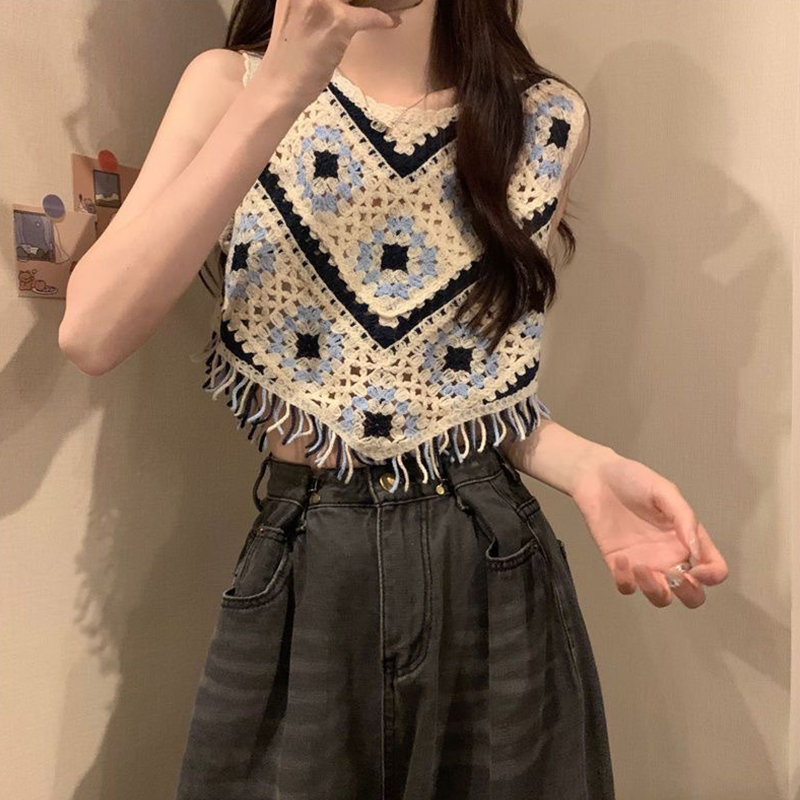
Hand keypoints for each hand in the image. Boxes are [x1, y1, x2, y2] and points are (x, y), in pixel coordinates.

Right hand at [252, 0, 399, 109]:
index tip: (348, 3)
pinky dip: (382, 19)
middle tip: (354, 13)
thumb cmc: (288, 54)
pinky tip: (392, 21)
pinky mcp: (337, 23)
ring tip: (382, 7)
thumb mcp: (295, 12)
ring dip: (370, 2)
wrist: (280, 84)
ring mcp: (321, 3)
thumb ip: (316, 2)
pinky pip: (367, 16)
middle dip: (354, 1)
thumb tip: (342, 3)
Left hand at [570, 451, 728, 607]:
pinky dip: (626, 581)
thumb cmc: (634, 480)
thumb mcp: (664, 491)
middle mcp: (670, 556)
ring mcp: (645, 563)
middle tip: (673, 575)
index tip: (696, 569)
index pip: (714, 568)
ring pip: (660, 597)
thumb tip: (697, 552)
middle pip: (692, 594)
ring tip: (640, 566)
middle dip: (689, 593)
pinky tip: (620, 558)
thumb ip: (684, 517)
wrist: (595, 477)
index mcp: (687, 539)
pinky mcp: (618, 565)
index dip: (712, 576)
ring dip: (655, 590)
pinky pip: (627, 588)